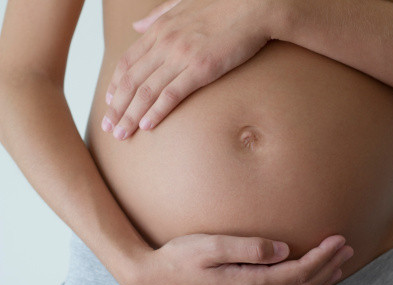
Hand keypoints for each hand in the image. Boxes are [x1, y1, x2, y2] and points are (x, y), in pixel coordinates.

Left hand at [102, 0, 279, 139]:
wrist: (253, 5)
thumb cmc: (224, 5)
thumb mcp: (183, 4)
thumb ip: (157, 16)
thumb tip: (137, 26)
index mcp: (160, 29)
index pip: (128, 62)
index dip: (116, 85)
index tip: (110, 103)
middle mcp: (165, 43)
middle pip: (132, 80)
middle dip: (117, 107)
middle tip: (109, 127)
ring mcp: (182, 56)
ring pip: (146, 91)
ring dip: (131, 115)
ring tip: (121, 134)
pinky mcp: (201, 68)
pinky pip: (172, 94)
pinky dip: (156, 111)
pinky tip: (147, 126)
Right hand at [124, 233, 352, 284]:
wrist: (152, 283)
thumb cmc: (179, 257)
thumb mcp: (211, 245)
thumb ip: (250, 248)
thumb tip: (284, 249)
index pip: (297, 272)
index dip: (321, 256)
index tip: (337, 239)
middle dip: (327, 269)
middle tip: (346, 250)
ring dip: (317, 284)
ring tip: (335, 268)